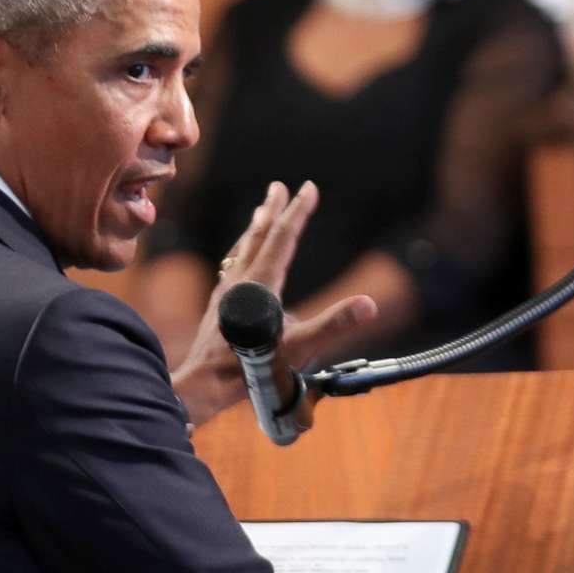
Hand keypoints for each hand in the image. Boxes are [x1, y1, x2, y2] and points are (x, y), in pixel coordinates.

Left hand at [170, 180, 380, 427]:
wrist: (204, 385)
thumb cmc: (251, 368)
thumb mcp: (299, 347)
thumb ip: (335, 324)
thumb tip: (369, 305)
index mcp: (261, 282)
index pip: (283, 237)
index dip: (298, 211)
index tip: (309, 187)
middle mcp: (240, 280)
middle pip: (258, 236)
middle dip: (271, 210)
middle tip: (279, 187)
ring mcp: (226, 293)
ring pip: (242, 250)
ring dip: (254, 229)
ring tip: (261, 214)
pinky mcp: (218, 307)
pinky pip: (232, 269)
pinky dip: (241, 254)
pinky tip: (240, 262)